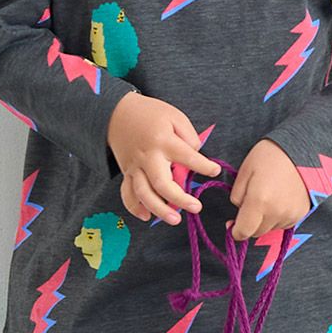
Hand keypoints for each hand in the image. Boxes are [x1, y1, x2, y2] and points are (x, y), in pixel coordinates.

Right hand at [107, 91, 221, 225]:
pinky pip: (127, 194)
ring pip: (143, 194)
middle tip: (196, 207)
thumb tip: (196, 155)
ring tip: (174, 219)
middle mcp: (147, 157)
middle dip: (179, 199)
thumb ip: (188, 135)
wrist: (117, 112)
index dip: (203, 165)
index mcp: (162, 141)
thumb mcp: (174, 115)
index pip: (187, 157)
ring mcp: (134, 167)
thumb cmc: (150, 113)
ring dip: (158, 209)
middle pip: (162, 183)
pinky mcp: (126, 173)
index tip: (214, 171)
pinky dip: (134, 207)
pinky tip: (146, 216)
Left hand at [227, 139, 311, 240]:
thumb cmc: (269, 156)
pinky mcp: (301, 214)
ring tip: (267, 198)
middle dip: (250, 223)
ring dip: (264, 220)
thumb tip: (238, 212)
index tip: (232, 223)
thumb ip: (237, 196)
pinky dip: (278, 217)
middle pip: (256, 233)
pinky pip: (284, 223)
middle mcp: (276, 213)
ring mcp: (291, 215)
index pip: (243, 232)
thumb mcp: (245, 171)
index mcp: (259, 202)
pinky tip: (279, 199)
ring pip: (270, 229)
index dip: (235, 230)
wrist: (301, 150)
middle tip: (250, 204)